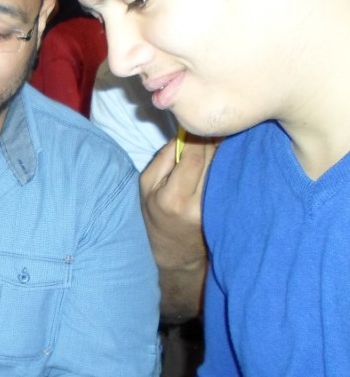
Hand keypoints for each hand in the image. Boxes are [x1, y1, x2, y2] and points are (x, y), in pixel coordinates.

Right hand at [140, 134, 217, 321]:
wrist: (175, 254)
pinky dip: (230, 165)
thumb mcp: (146, 188)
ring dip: (226, 150)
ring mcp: (216, 209)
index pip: (192, 155)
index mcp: (173, 197)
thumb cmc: (155, 217)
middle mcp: (198, 204)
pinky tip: (231, 157)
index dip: (198, 136)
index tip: (202, 123)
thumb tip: (184, 133)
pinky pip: (231, 179)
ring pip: (225, 168)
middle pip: (213, 159)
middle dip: (214, 139)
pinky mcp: (228, 211)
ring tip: (227, 136)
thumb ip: (162, 159)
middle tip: (219, 123)